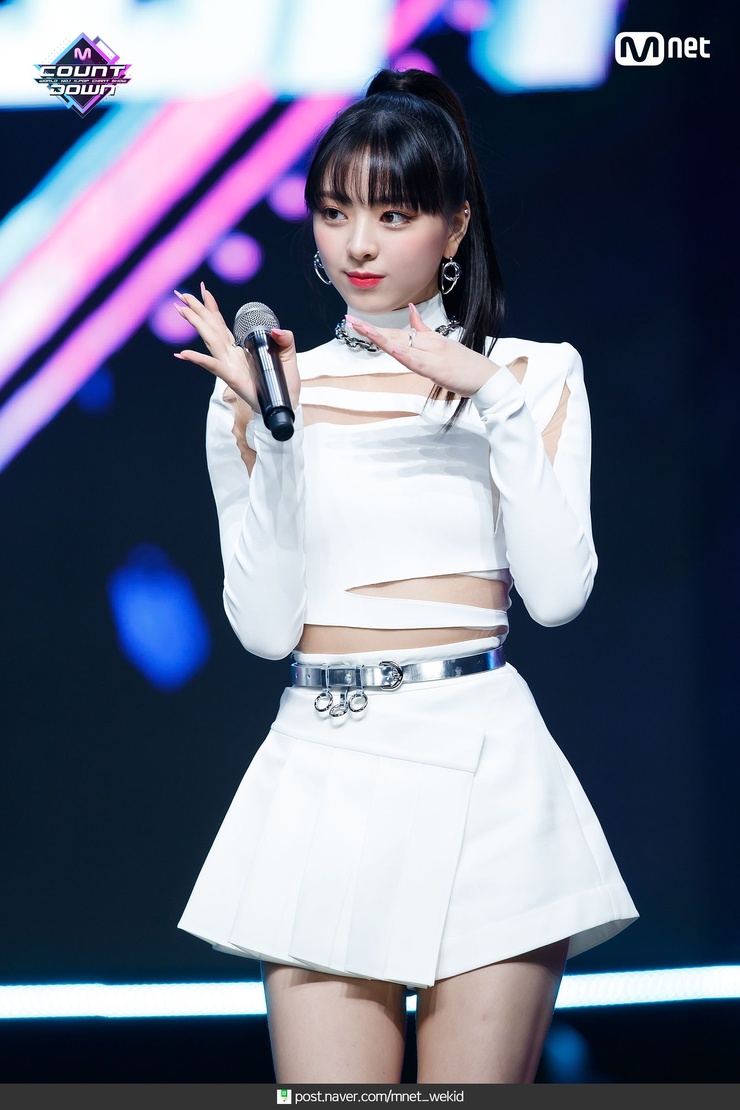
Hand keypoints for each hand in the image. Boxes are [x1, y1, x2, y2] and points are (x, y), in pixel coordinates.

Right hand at [173, 282, 300, 410]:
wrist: (284, 405)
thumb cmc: (282, 383)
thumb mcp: (287, 355)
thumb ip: (285, 339)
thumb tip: (275, 330)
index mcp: (239, 347)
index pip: (221, 323)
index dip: (212, 307)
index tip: (202, 289)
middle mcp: (230, 354)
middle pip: (210, 327)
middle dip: (196, 309)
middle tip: (179, 294)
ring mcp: (229, 365)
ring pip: (209, 339)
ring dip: (195, 324)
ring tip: (181, 310)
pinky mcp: (231, 377)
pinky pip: (212, 365)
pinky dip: (198, 359)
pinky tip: (182, 354)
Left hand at [346, 303, 499, 396]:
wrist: (486, 376)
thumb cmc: (464, 364)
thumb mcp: (441, 345)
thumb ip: (424, 330)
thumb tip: (411, 311)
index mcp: (426, 340)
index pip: (396, 333)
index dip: (375, 328)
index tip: (356, 323)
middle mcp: (426, 344)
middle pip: (393, 335)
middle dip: (370, 329)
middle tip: (349, 321)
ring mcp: (431, 355)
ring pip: (401, 344)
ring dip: (381, 337)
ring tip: (363, 330)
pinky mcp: (436, 368)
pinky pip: (416, 361)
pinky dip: (404, 354)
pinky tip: (392, 349)